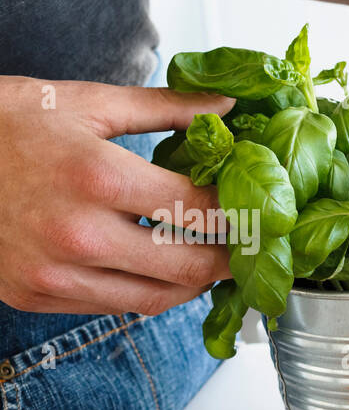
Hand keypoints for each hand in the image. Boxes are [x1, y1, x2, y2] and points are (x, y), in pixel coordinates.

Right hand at [0, 76, 233, 315]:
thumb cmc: (2, 123)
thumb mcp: (85, 102)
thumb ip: (165, 109)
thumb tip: (225, 112)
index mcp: (96, 177)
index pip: (199, 210)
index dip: (241, 214)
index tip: (261, 210)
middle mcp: (78, 234)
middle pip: (189, 266)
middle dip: (231, 260)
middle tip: (253, 248)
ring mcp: (55, 272)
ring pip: (158, 299)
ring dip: (195, 284)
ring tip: (214, 262)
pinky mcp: (37, 295)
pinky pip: (116, 307)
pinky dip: (150, 292)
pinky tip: (163, 269)